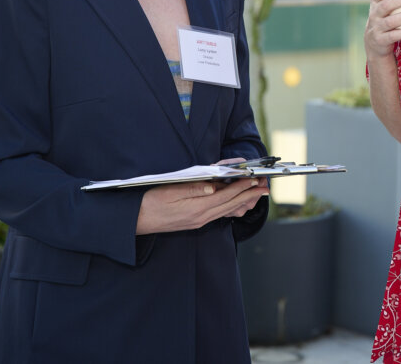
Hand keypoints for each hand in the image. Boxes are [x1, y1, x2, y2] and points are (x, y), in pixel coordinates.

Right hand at [136, 177, 267, 234]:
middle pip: (231, 204)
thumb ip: (193, 188)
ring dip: (243, 201)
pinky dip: (231, 206)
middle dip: (249, 194)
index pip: (226, 195)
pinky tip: (236, 202)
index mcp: (196, 208)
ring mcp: (199, 221)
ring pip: (227, 210)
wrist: (136, 222)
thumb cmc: (150, 202)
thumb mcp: (170, 190)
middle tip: (265, 187)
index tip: (255, 178)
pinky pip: (218, 214)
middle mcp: (201, 217)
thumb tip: (214, 186)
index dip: (243, 186)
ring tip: (256, 193)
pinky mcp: (195, 223)